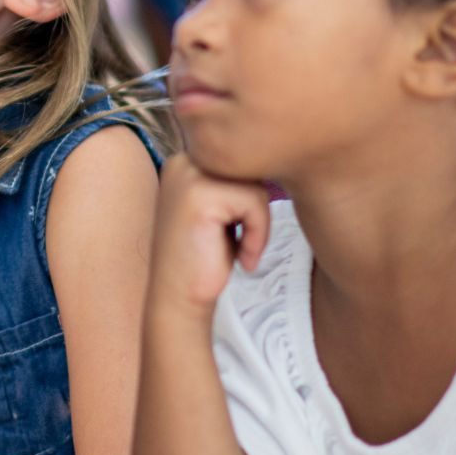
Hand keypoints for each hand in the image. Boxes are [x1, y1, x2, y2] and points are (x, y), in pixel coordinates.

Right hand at [149, 154, 271, 316]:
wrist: (178, 299)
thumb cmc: (205, 258)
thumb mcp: (219, 209)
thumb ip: (235, 181)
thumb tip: (277, 155)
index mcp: (184, 161)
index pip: (242, 162)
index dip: (250, 200)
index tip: (234, 230)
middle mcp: (182, 161)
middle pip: (250, 170)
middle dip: (254, 210)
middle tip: (240, 241)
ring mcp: (187, 176)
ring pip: (255, 185)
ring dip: (258, 224)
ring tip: (240, 249)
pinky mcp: (199, 196)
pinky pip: (255, 202)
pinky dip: (258, 235)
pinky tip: (240, 257)